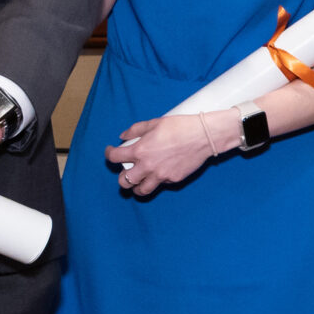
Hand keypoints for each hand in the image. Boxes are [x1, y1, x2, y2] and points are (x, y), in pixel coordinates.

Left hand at [107, 112, 230, 196]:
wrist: (204, 136)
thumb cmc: (180, 126)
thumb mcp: (155, 123)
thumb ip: (136, 130)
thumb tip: (123, 136)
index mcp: (140, 150)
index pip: (115, 157)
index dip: (109, 154)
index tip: (111, 151)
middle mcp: (147, 166)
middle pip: (124, 181)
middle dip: (122, 177)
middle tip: (126, 171)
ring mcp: (160, 175)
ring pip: (141, 190)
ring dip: (136, 186)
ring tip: (139, 180)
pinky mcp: (173, 179)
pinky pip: (160, 184)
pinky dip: (156, 180)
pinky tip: (159, 173)